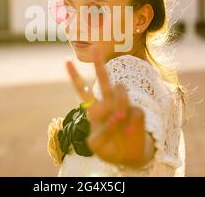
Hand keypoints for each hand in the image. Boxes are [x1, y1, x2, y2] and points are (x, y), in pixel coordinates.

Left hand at [66, 47, 155, 167]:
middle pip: (103, 79)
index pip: (83, 90)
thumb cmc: (109, 148)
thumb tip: (115, 117)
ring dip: (119, 103)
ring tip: (118, 119)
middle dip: (99, 64)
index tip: (67, 61)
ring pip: (120, 90)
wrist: (129, 157)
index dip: (75, 76)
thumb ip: (101, 131)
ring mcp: (123, 106)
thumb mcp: (97, 145)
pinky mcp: (137, 112)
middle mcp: (108, 103)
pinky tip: (129, 130)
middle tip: (95, 47)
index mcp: (94, 109)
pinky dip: (130, 121)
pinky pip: (134, 110)